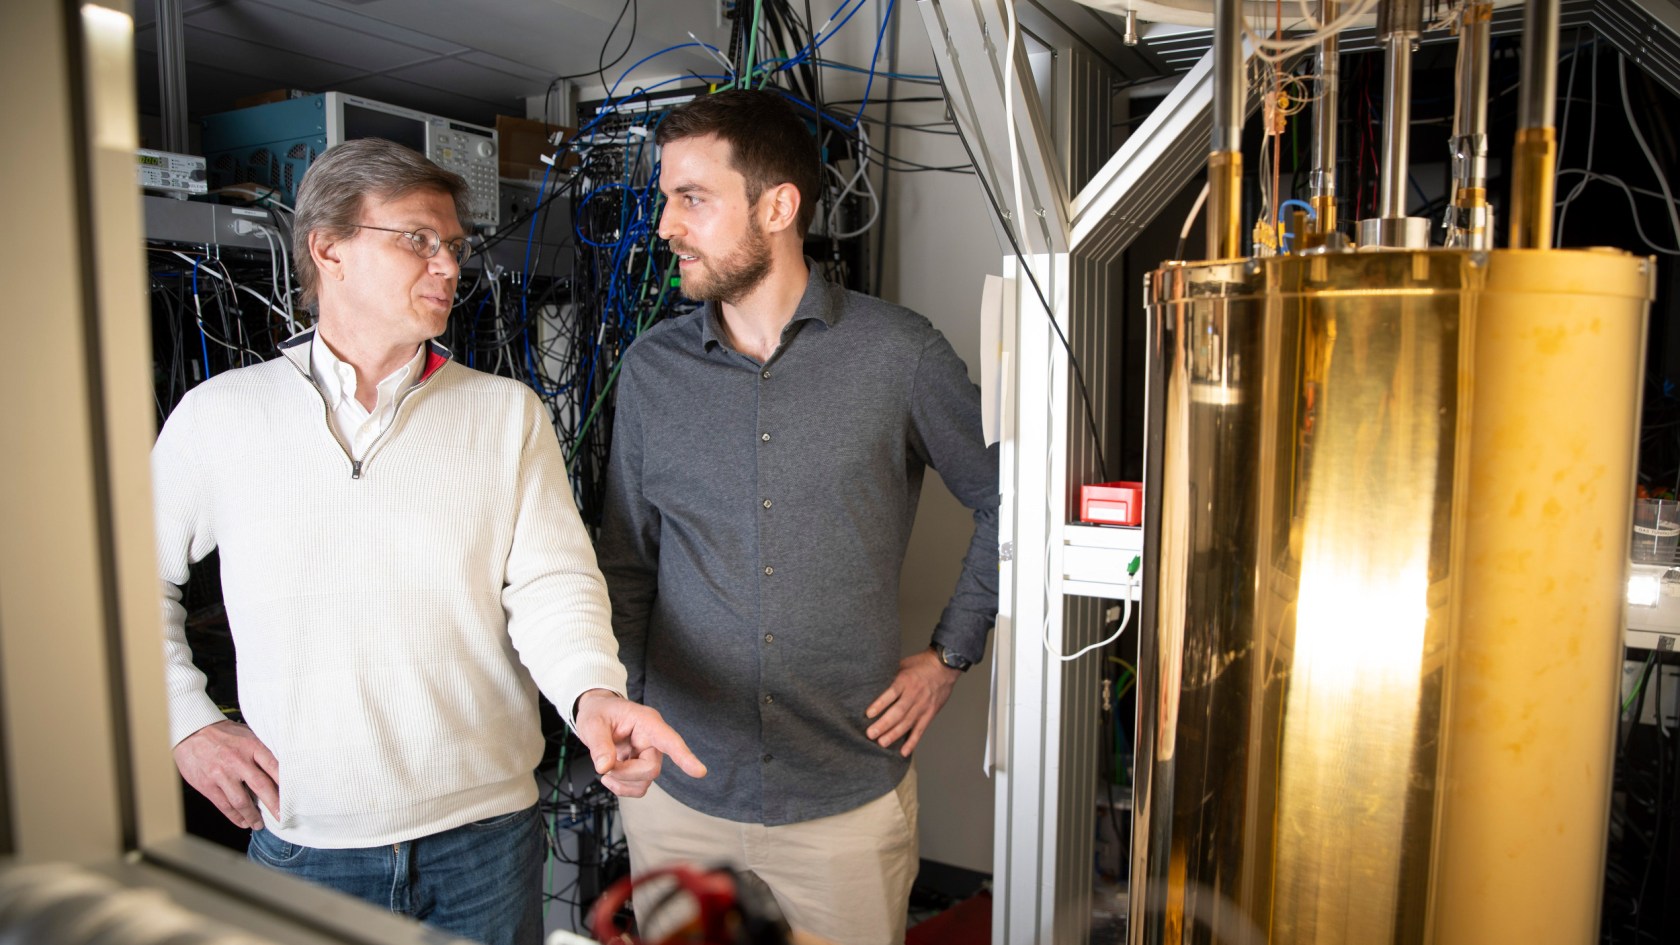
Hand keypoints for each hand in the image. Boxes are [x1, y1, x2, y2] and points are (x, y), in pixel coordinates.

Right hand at [172, 720, 279, 829]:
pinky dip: (235, 816)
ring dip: (252, 815)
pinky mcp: (208, 785)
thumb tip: (280, 765)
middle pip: (261, 786)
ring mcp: (222, 775)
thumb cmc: (222, 733)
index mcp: (251, 746)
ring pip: (241, 801)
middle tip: (281, 816)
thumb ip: (261, 749)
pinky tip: (242, 821)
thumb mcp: (246, 734)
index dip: (284, 783)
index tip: (292, 795)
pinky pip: (224, 805)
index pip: (273, 766)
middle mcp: (238, 761)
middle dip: (273, 804)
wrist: (191, 732)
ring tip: (259, 824)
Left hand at [573, 690, 706, 797]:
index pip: (670, 741)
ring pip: (645, 782)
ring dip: (622, 781)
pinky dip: (622, 787)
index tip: (700, 772)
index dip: (685, 757)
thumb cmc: (599, 712)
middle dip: (625, 773)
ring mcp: (649, 755)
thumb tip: (605, 768)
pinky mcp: (642, 766)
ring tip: (605, 767)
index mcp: (647, 722)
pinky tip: (610, 776)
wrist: (597, 713)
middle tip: (604, 765)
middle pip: (651, 769)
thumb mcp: (592, 723)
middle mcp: (653, 739)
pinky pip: (638, 787)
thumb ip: (599, 745)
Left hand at [864, 649, 961, 756]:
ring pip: (907, 723)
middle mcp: (914, 695)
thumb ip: (890, 676)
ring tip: (882, 743)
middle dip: (884, 724)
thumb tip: (871, 684)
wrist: (945, 667)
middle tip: (871, 734)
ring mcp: (923, 706)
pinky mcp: (930, 714)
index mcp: (906, 681)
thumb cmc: (921, 665)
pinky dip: (912, 742)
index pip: (891, 693)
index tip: (869, 714)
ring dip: (894, 735)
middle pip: (898, 712)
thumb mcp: (903, 665)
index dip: (880, 704)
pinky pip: (920, 730)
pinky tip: (904, 751)